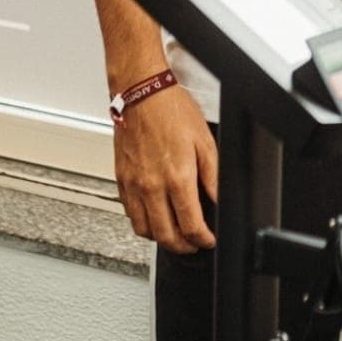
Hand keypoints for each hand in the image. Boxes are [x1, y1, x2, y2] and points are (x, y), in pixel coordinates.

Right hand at [112, 82, 218, 252]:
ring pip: (144, 230)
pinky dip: (143, 222)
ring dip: (161, 238)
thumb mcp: (205, 141)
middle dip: (183, 247)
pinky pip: (130, 213)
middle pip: (165, 236)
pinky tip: (154, 215)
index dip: (203, 239)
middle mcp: (152, 186)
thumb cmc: (172, 110)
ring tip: (175, 234)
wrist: (142, 93)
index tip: (208, 239)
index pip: (190, 225)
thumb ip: (214, 176)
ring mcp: (134, 185)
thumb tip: (220, 199)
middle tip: (194, 244)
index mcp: (177, 177)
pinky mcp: (121, 180)